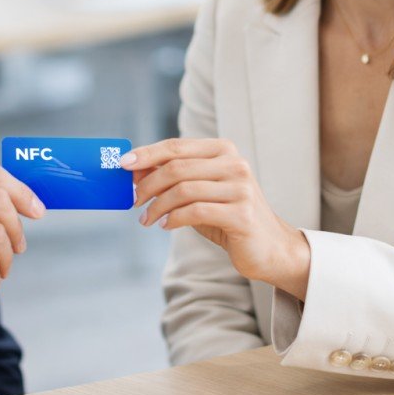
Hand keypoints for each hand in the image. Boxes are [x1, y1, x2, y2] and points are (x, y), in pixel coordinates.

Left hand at [121, 139, 309, 299]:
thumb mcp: (199, 191)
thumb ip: (172, 177)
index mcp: (223, 150)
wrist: (270, 248)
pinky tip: (164, 225)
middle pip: (176, 167)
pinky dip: (173, 219)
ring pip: (183, 190)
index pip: (177, 146)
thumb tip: (135, 170)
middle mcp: (234, 164)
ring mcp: (240, 188)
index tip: (123, 164)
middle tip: (134, 200)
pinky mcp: (241, 214)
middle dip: (148, 184)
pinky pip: (195, 211)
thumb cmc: (228, 216)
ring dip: (157, 206)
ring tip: (146, 218)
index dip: (147, 154)